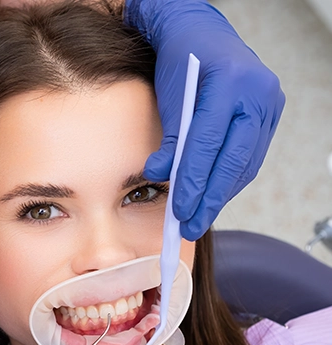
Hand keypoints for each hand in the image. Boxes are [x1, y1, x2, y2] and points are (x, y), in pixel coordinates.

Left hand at [126, 0, 284, 239]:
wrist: (201, 33)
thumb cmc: (180, 60)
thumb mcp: (169, 95)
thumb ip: (169, 137)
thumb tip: (160, 175)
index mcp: (229, 82)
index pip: (208, 143)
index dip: (193, 180)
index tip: (179, 209)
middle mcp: (257, 93)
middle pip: (234, 159)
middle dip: (211, 198)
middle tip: (190, 226)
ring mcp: (268, 103)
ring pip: (246, 162)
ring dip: (222, 194)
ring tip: (198, 218)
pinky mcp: (270, 114)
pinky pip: (251, 156)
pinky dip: (231, 179)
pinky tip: (214, 196)